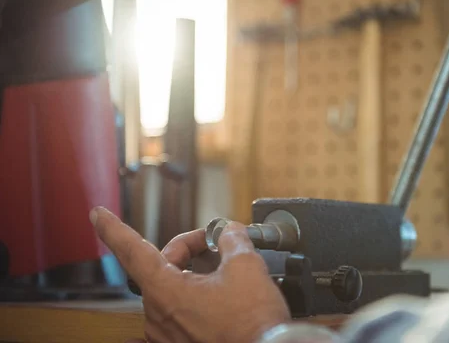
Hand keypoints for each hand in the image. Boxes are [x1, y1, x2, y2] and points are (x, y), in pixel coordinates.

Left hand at [89, 207, 289, 342]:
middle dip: (188, 248)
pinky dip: (196, 293)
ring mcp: (167, 334)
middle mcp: (158, 316)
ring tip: (225, 270)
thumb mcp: (246, 267)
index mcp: (165, 292)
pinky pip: (180, 309)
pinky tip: (222, 292)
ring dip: (194, 272)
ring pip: (172, 288)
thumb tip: (230, 232)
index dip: (113, 229)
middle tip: (217, 241)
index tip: (97, 214)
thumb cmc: (252, 323)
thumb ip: (233, 240)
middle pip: (161, 266)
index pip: (132, 251)